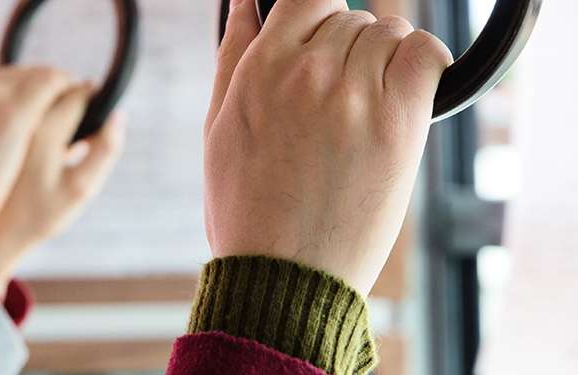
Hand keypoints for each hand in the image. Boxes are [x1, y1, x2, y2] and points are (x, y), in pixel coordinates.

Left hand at [0, 87, 124, 296]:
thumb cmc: (35, 214)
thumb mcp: (80, 189)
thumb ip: (106, 150)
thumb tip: (119, 115)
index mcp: (44, 129)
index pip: (76, 93)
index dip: (93, 99)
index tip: (99, 111)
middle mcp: (15, 112)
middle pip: (51, 81)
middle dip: (69, 93)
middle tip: (79, 120)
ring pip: (26, 81)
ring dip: (44, 92)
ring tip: (54, 123)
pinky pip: (3, 90)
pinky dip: (20, 99)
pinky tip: (27, 126)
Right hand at [204, 0, 451, 294]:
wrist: (285, 274)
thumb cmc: (246, 210)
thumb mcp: (218, 128)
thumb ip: (231, 55)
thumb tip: (242, 5)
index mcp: (261, 69)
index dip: (317, 14)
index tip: (321, 39)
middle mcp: (307, 73)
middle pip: (351, 17)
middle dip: (347, 46)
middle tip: (339, 92)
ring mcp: (355, 97)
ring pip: (388, 33)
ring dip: (382, 58)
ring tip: (367, 103)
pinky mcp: (398, 125)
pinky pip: (426, 55)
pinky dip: (424, 60)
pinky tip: (408, 87)